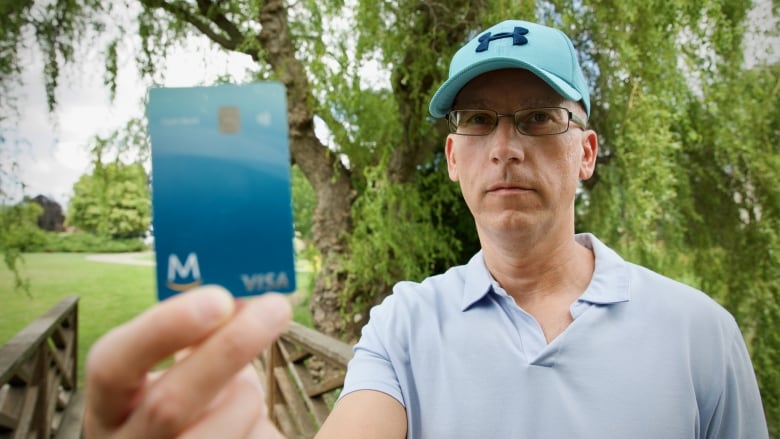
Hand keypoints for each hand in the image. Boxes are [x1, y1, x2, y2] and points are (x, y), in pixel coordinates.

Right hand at [83, 285, 290, 437]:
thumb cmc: (191, 405)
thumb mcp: (180, 370)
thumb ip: (200, 336)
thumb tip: (246, 298)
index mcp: (108, 407)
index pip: (112, 366)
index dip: (163, 329)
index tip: (220, 298)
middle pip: (169, 404)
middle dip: (229, 349)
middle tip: (277, 306)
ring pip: (221, 429)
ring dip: (248, 395)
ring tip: (243, 392)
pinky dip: (262, 427)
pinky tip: (248, 426)